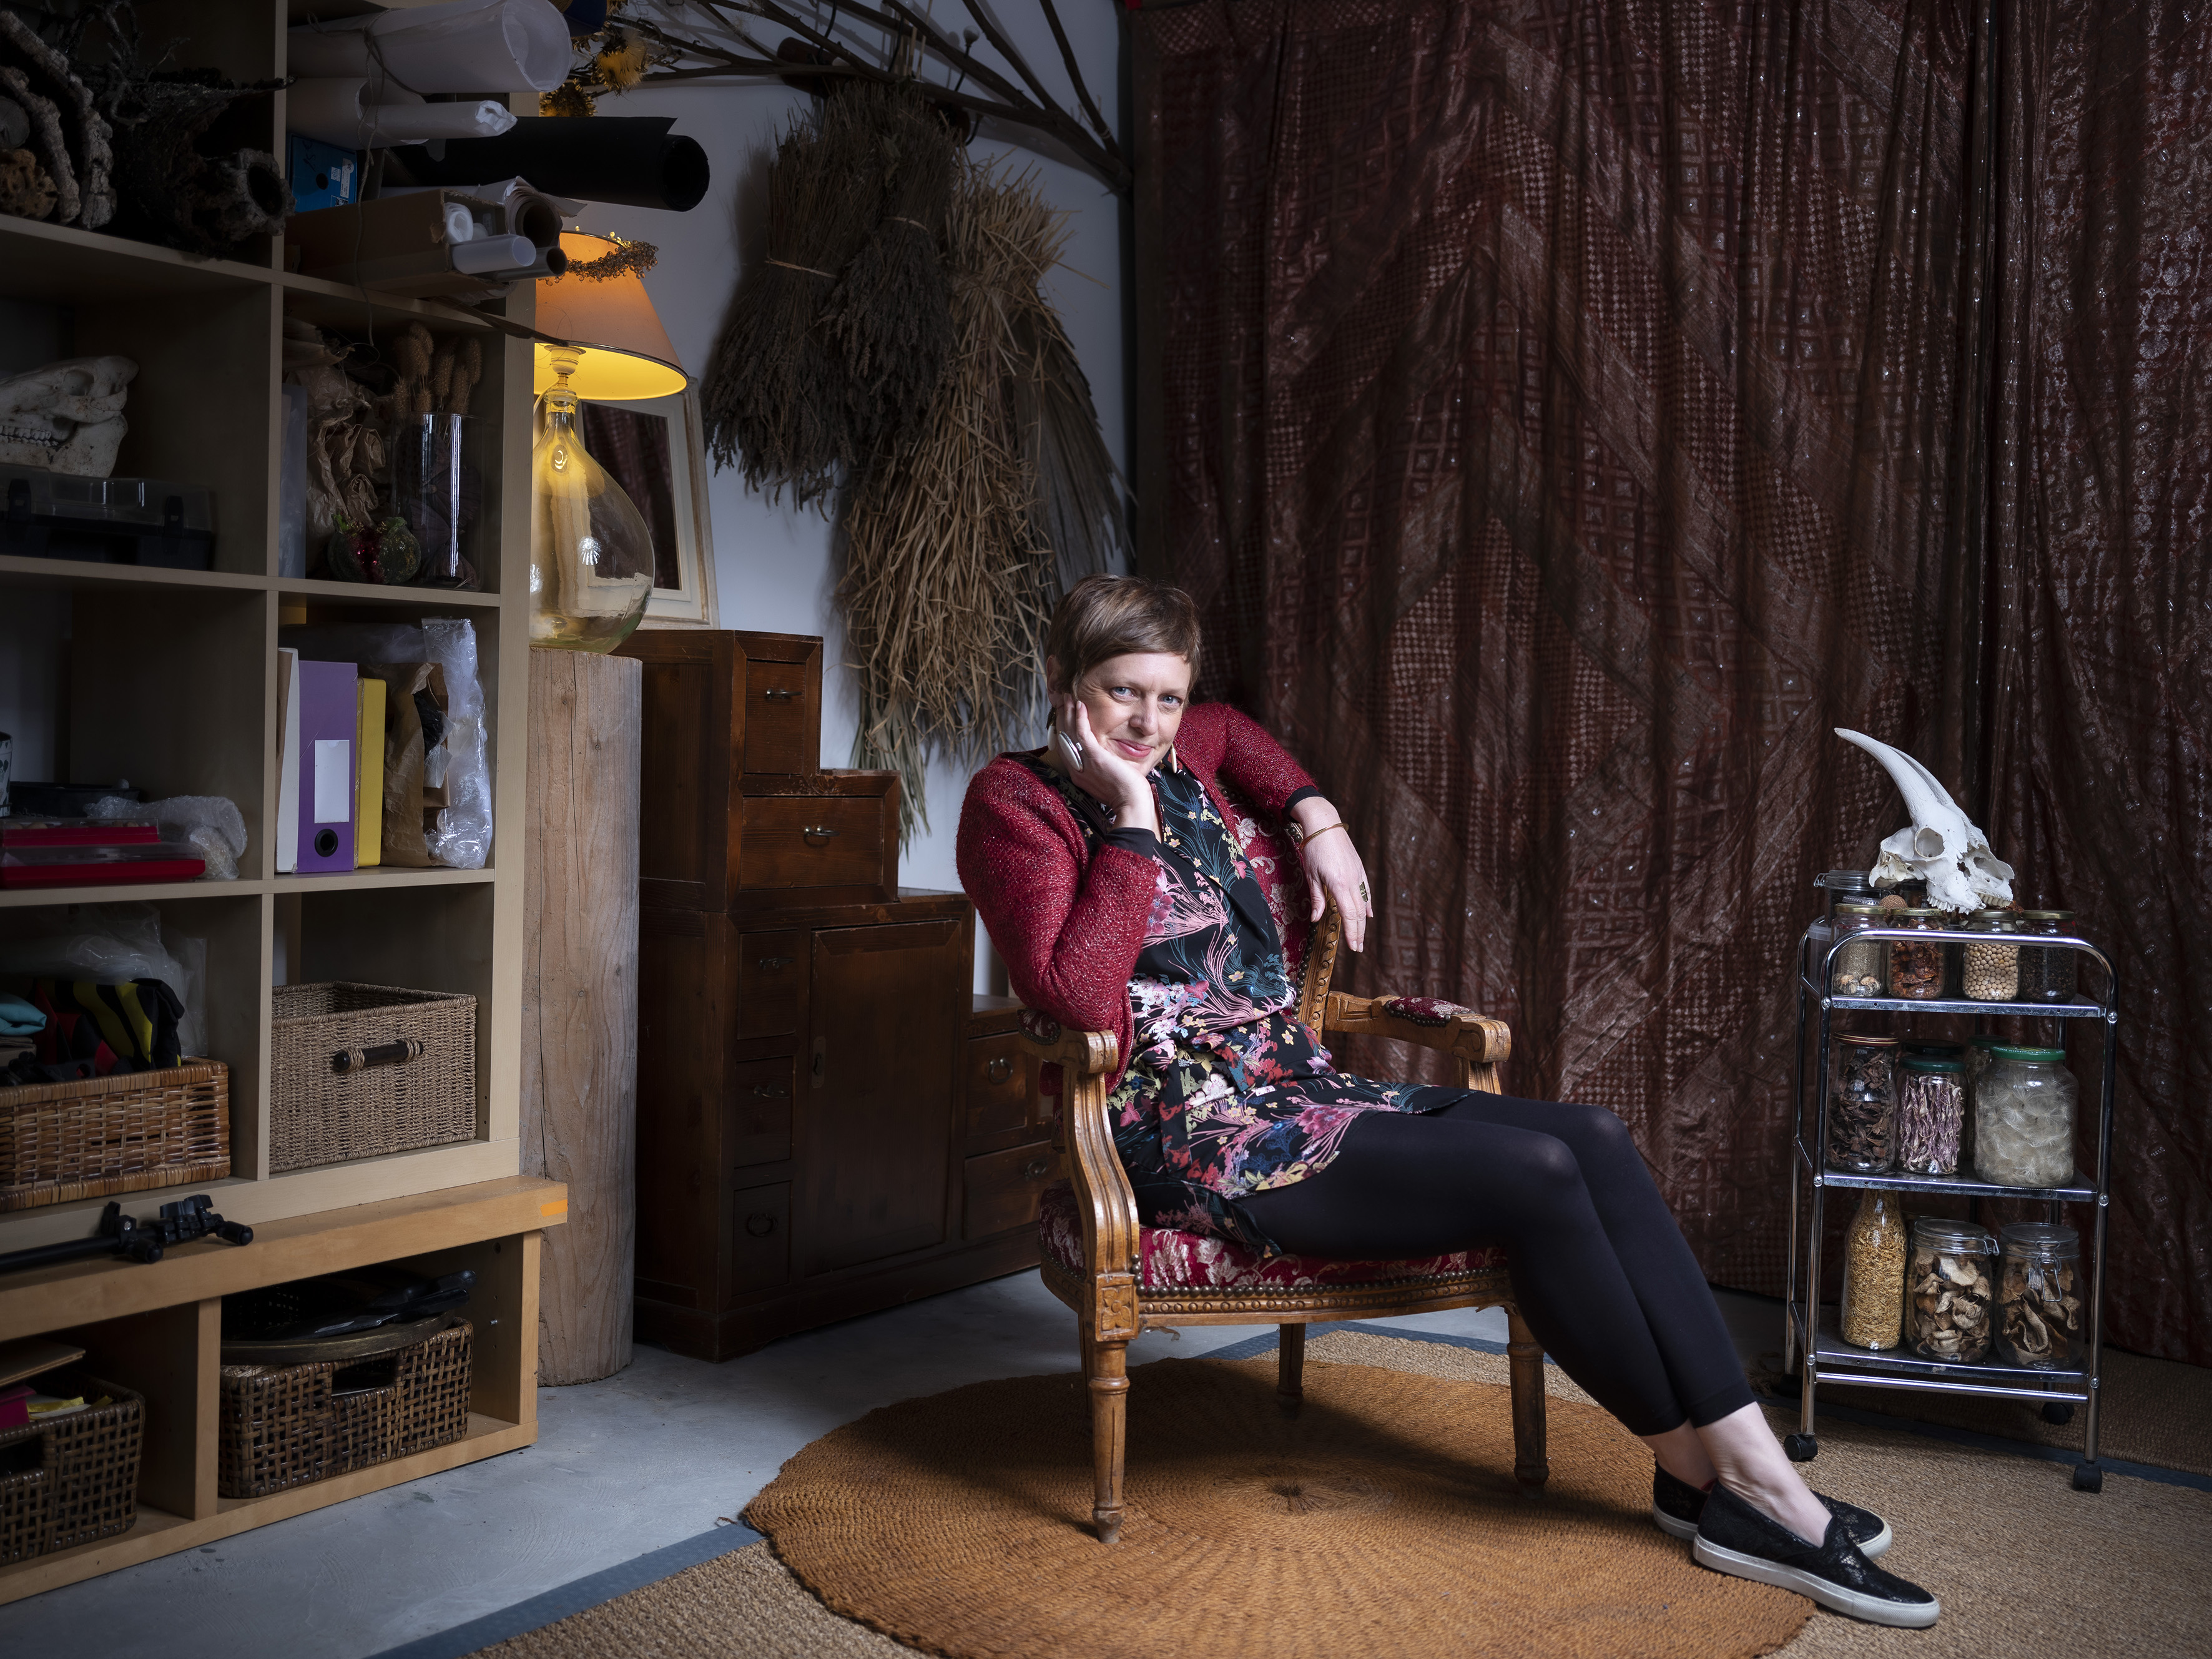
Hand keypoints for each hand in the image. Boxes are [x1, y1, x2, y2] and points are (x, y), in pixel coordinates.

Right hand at [1055, 698, 1158, 836]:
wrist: (1132, 802)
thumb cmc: (1126, 793)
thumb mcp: (1108, 778)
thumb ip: (1101, 766)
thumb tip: (1105, 757)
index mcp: (1079, 774)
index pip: (1065, 747)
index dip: (1063, 729)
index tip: (1065, 714)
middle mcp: (1076, 768)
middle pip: (1063, 737)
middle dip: (1063, 717)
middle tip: (1063, 701)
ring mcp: (1083, 762)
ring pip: (1069, 733)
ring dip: (1068, 713)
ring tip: (1068, 697)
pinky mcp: (1094, 756)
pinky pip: (1082, 733)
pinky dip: (1080, 717)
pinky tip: (1080, 705)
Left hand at [1296, 808, 1371, 952]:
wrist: (1325, 824)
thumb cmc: (1314, 848)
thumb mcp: (1312, 875)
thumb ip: (1316, 899)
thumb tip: (1316, 919)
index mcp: (1339, 885)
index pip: (1349, 915)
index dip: (1351, 932)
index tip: (1353, 946)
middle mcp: (1352, 881)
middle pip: (1359, 913)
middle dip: (1359, 932)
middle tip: (1358, 947)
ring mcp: (1358, 874)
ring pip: (1364, 903)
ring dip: (1363, 921)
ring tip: (1361, 935)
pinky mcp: (1359, 868)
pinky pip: (1366, 890)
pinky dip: (1367, 904)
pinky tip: (1368, 914)